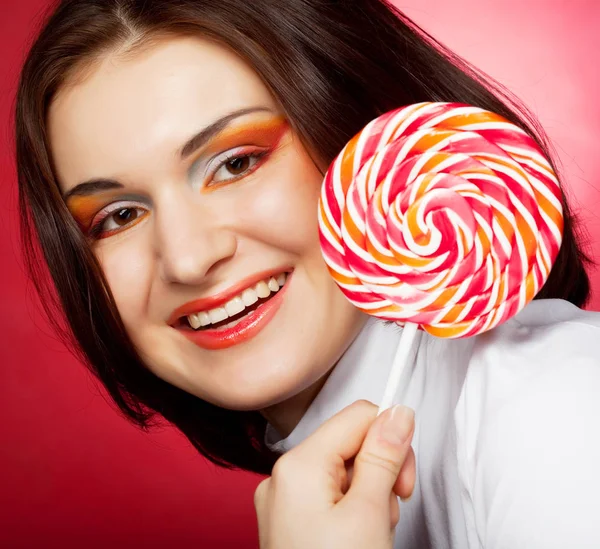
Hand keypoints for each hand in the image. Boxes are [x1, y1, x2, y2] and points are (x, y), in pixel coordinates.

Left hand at [254, 400, 415, 548]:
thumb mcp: (368, 514)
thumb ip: (383, 456)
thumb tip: (397, 413)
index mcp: (297, 466)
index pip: (356, 417)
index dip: (390, 439)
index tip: (404, 472)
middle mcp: (283, 478)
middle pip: (349, 444)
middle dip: (379, 472)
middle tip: (391, 508)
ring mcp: (284, 502)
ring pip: (343, 471)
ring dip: (369, 495)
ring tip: (373, 531)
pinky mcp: (290, 522)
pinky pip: (329, 496)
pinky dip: (352, 510)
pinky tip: (358, 538)